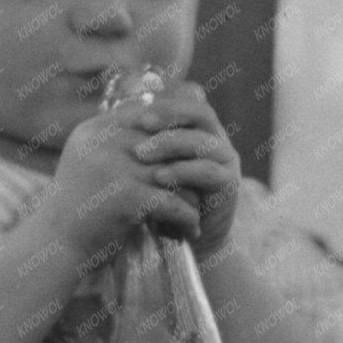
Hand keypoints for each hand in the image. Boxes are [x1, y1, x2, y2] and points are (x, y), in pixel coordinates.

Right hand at [41, 101, 201, 264]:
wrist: (55, 244)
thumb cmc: (82, 202)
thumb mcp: (93, 158)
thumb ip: (122, 136)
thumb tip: (166, 111)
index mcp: (95, 130)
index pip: (151, 116)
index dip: (176, 133)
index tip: (192, 155)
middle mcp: (103, 143)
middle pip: (168, 144)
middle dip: (189, 164)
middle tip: (206, 181)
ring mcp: (114, 168)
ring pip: (176, 174)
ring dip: (193, 194)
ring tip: (202, 207)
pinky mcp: (125, 197)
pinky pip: (173, 202)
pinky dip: (187, 217)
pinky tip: (192, 230)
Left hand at [128, 80, 242, 254]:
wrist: (187, 239)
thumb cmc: (164, 199)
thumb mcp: (151, 168)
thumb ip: (144, 143)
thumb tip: (114, 115)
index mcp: (200, 132)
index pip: (188, 104)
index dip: (164, 104)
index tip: (133, 111)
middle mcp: (217, 141)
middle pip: (201, 114)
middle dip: (170, 115)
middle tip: (141, 123)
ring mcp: (225, 162)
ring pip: (204, 141)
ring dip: (171, 143)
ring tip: (140, 153)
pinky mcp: (228, 185)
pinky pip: (208, 171)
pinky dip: (183, 171)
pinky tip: (158, 176)